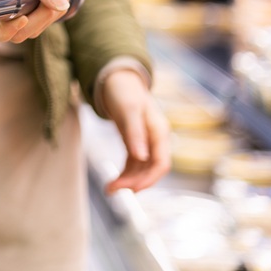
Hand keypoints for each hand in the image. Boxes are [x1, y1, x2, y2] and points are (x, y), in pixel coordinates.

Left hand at [99, 69, 170, 193]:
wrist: (118, 80)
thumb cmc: (125, 92)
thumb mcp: (128, 111)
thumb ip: (135, 134)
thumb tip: (141, 157)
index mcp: (159, 132)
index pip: (161, 163)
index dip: (149, 179)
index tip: (132, 189)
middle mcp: (155, 140)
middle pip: (150, 170)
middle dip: (134, 182)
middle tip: (112, 190)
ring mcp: (146, 143)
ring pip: (141, 169)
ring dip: (127, 181)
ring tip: (109, 190)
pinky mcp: (135, 143)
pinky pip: (133, 164)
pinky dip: (124, 174)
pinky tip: (113, 182)